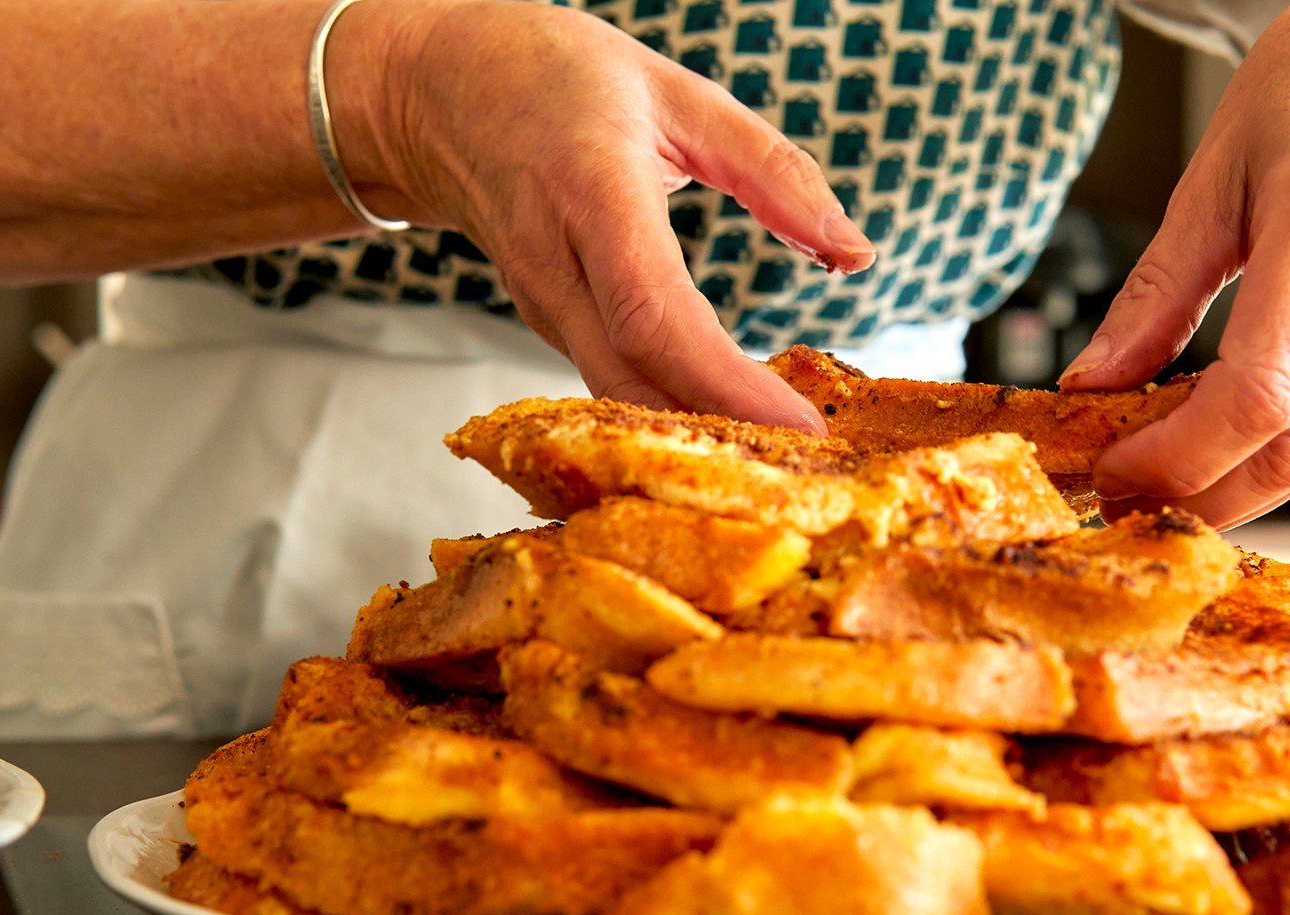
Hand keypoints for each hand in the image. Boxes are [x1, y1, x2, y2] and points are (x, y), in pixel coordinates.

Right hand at [346, 1, 871, 429]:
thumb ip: (773, 169)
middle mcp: (553, 261)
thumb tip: (855, 252)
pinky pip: (611, 380)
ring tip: (789, 455)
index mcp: (590, 188)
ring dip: (701, 431)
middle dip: (724, 433)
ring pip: (619, 393)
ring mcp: (539, 301)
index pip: (656, 314)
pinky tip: (733, 422)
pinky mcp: (545, 322)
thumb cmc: (556, 75)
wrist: (434, 88)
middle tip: (815, 465)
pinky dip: (673, 408)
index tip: (802, 425)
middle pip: (633, 380)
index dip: (726, 383)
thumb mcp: (677, 93)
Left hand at [1059, 0, 1289, 526]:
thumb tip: (1092, 385)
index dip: (1180, 456)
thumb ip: (1154, 291)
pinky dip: (1282, 448)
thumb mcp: (1212, 172)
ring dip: (1239, 482)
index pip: (1262, 392)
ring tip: (1164, 467)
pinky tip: (1229, 433)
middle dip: (1204, 495)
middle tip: (1128, 496)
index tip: (1116, 471)